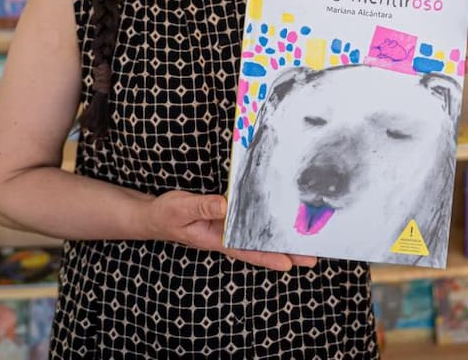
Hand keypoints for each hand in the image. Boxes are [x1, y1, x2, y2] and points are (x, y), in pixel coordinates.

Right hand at [143, 191, 316, 271]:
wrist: (155, 216)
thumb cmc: (166, 215)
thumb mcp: (180, 208)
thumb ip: (202, 207)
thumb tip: (225, 204)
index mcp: (215, 239)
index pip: (245, 250)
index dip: (266, 256)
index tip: (288, 263)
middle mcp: (226, 236)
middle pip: (259, 246)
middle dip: (284, 251)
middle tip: (311, 257)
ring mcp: (228, 228)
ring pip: (258, 234)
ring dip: (280, 237)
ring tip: (306, 242)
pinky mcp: (227, 216)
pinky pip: (250, 220)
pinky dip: (266, 220)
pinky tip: (281, 220)